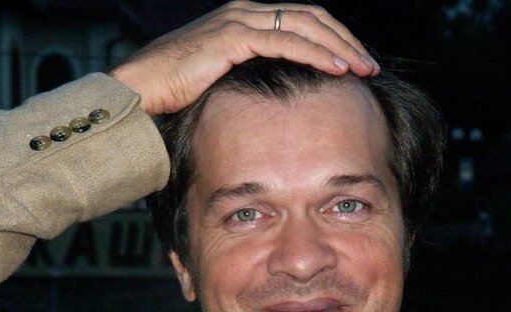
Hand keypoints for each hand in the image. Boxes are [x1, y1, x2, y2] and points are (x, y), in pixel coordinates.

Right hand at [110, 1, 378, 115]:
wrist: (140, 90)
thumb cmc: (177, 92)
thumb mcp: (225, 81)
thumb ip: (253, 78)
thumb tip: (282, 98)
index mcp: (247, 20)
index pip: (304, 21)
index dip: (334, 39)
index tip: (357, 63)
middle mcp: (245, 13)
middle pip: (312, 18)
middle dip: (345, 40)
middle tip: (370, 65)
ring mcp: (238, 22)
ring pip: (305, 25)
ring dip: (339, 46)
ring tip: (362, 67)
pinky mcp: (231, 38)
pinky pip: (284, 42)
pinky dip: (315, 54)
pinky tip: (337, 69)